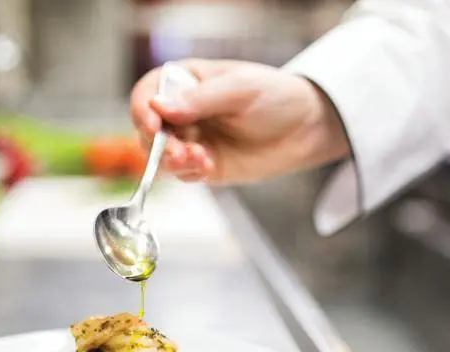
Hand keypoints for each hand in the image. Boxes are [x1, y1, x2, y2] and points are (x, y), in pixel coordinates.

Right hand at [130, 59, 349, 184]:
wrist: (306, 127)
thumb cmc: (275, 96)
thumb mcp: (239, 89)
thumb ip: (200, 99)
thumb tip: (160, 107)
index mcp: (186, 81)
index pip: (149, 92)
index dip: (144, 108)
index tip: (153, 124)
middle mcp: (183, 111)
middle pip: (149, 129)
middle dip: (158, 143)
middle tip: (179, 152)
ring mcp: (192, 140)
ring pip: (161, 156)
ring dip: (172, 162)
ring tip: (199, 159)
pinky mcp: (205, 165)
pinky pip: (183, 173)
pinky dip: (189, 173)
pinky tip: (207, 166)